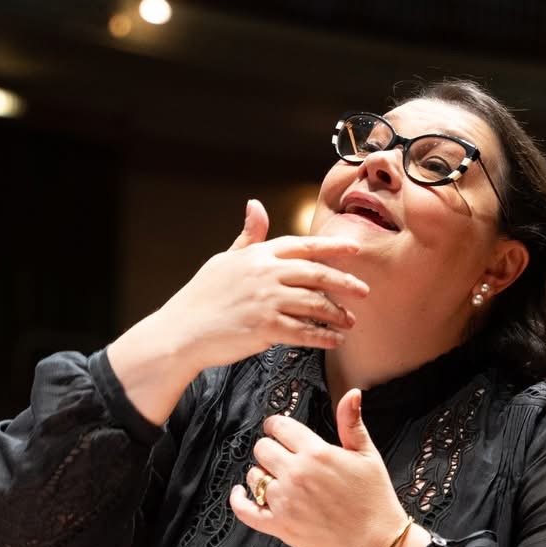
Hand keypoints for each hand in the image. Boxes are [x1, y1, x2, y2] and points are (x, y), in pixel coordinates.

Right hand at [154, 200, 370, 372]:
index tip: (355, 250)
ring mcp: (266, 300)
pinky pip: (304, 332)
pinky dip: (323, 337)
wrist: (182, 331)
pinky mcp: (266, 327)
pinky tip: (335, 341)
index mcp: (258, 255)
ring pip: (315, 304)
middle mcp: (265, 274)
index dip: (333, 248)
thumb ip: (248, 237)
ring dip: (337, 314)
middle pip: (317, 274)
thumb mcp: (224, 260)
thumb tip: (255, 205)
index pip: (304, 246)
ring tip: (349, 321)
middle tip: (363, 291)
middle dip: (345, 282)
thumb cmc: (202, 296)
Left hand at [231, 388, 414, 546]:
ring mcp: (284, 501)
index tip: (278, 429)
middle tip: (280, 455)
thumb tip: (352, 394)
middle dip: (270, 449)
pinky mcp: (279, 525)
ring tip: (275, 477)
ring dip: (260, 474)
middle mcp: (296, 474)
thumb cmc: (374, 498)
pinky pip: (246, 510)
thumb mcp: (367, 455)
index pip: (280, 427)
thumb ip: (352, 423)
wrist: (376, 542)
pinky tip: (240, 493)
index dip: (276, 426)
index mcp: (316, 453)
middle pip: (262, 449)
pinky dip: (238, 500)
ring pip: (253, 476)